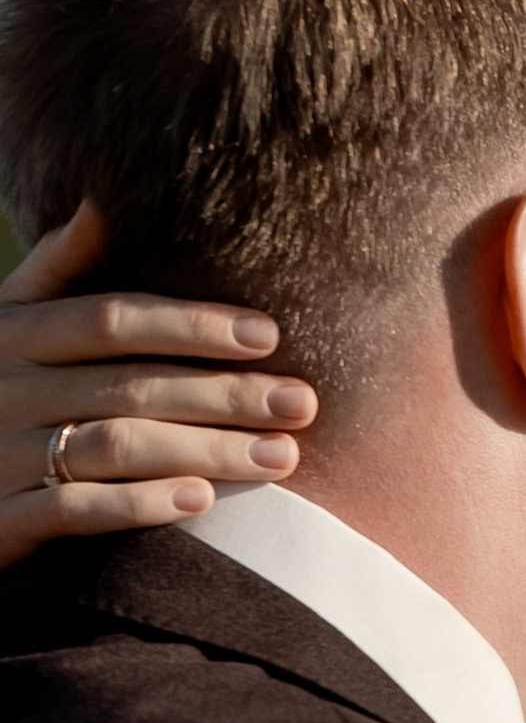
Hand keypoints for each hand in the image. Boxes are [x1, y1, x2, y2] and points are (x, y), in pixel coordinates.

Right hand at [0, 202, 316, 568]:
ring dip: (204, 451)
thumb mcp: (7, 325)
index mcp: (13, 333)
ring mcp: (0, 455)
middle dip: (224, 395)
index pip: (111, 319)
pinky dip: (138, 505)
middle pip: (130, 385)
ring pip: (115, 446)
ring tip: (279, 457)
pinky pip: (73, 510)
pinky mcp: (1, 519)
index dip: (191, 325)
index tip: (269, 336)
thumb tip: (100, 203)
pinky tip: (199, 501)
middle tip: (300, 405)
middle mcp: (6, 388)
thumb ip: (54, 273)